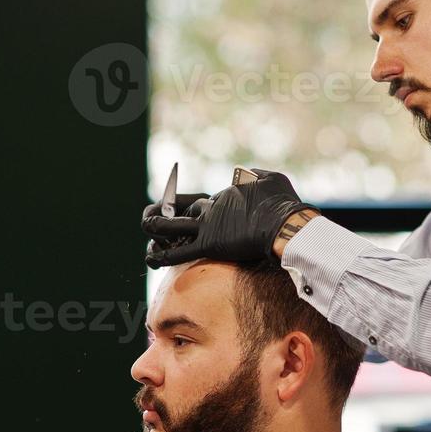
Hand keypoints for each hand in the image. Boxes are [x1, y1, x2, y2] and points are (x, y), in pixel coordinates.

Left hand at [140, 168, 314, 268]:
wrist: (285, 224)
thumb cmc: (282, 203)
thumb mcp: (270, 179)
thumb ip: (257, 176)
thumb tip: (253, 174)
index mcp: (225, 195)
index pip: (202, 202)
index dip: (191, 208)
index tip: (189, 214)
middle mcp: (212, 208)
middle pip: (183, 209)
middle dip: (168, 213)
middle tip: (158, 220)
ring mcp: (209, 225)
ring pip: (173, 227)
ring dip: (156, 228)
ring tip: (145, 227)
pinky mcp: (209, 244)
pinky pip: (180, 251)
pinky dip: (163, 255)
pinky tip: (150, 257)